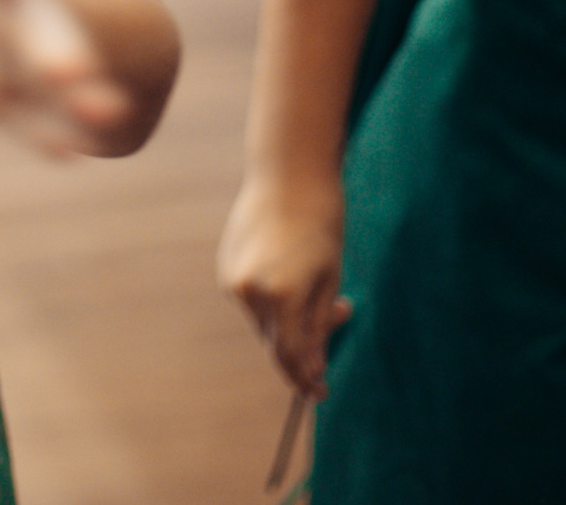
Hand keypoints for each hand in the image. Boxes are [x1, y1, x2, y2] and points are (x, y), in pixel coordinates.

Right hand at [217, 174, 351, 398]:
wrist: (289, 174)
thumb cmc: (320, 224)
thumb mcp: (329, 280)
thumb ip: (318, 326)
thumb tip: (313, 366)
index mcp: (280, 296)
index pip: (290, 355)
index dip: (306, 379)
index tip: (322, 392)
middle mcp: (248, 291)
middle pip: (275, 340)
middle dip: (304, 345)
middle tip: (339, 317)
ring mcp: (232, 278)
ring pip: (263, 321)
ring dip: (289, 320)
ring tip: (319, 287)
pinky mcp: (226, 266)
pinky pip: (251, 300)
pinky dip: (272, 300)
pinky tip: (292, 271)